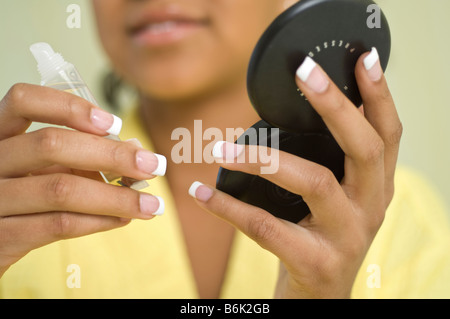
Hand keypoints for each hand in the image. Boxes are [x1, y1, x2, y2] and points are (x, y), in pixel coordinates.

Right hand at [0, 84, 164, 277]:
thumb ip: (79, 157)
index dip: (70, 107)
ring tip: (150, 204)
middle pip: (51, 145)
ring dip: (115, 196)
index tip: (115, 124)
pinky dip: (98, 220)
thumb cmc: (22, 199)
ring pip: (61, 189)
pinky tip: (122, 219)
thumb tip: (136, 152)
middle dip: (112, 155)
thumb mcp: (43, 170)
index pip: (24, 102)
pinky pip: (57, 224)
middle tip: (154, 166)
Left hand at [189, 48, 401, 297]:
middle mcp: (371, 207)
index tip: (360, 58)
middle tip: (305, 75)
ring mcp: (347, 236)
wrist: (320, 298)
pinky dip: (229, 207)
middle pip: (364, 148)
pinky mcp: (316, 262)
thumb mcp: (337, 200)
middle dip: (335, 106)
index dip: (378, 95)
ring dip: (262, 158)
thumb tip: (285, 116)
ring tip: (221, 147)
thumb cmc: (321, 238)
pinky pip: (266, 226)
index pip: (387, 133)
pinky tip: (202, 192)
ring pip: (313, 181)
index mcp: (376, 187)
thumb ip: (328, 163)